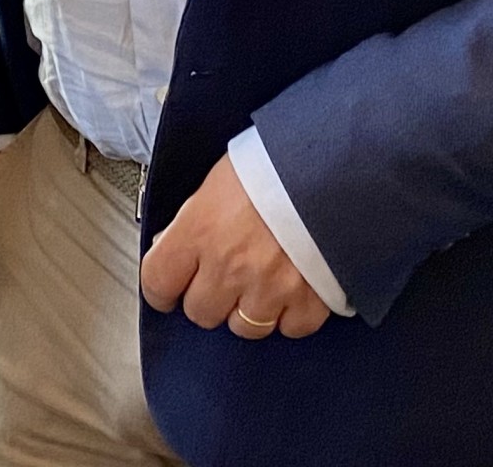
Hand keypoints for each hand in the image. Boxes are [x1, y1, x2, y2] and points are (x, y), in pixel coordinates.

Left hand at [139, 152, 330, 339]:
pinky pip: (289, 328)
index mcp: (200, 231)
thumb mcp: (218, 181)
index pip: (157, 281)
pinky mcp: (309, 301)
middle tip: (220, 278)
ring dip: (248, 309)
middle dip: (207, 298)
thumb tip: (173, 243)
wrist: (335, 165)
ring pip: (244, 327)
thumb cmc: (275, 163)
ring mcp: (269, 288)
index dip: (161, 287)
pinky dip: (290, 314)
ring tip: (259, 282)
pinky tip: (291, 289)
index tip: (167, 287)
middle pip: (200, 312)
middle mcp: (229, 266)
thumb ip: (194, 219)